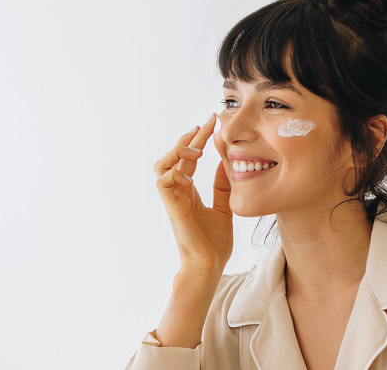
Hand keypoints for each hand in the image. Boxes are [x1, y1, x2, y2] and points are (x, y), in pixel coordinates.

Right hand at [154, 114, 232, 272]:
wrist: (210, 264)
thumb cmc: (214, 242)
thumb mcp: (224, 206)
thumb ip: (222, 186)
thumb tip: (226, 162)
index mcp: (189, 189)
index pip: (190, 157)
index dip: (199, 137)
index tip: (214, 122)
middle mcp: (178, 191)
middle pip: (175, 155)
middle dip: (190, 136)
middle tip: (208, 122)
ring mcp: (173, 198)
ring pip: (161, 164)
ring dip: (177, 151)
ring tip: (197, 148)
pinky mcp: (172, 207)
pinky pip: (162, 182)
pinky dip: (174, 171)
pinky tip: (191, 171)